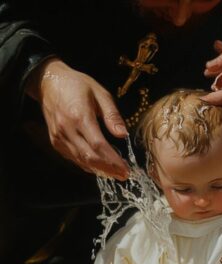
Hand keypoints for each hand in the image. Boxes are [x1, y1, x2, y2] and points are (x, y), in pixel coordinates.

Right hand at [26, 58, 129, 179]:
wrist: (49, 82)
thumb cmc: (78, 85)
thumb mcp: (101, 94)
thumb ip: (112, 115)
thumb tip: (123, 135)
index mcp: (80, 116)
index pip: (99, 145)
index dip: (113, 160)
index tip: (126, 169)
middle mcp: (67, 129)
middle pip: (89, 157)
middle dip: (109, 169)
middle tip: (124, 175)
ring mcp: (59, 137)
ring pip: (81, 161)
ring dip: (99, 170)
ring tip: (115, 174)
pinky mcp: (55, 141)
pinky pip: (73, 158)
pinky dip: (87, 165)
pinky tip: (100, 167)